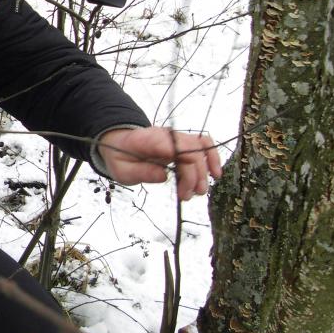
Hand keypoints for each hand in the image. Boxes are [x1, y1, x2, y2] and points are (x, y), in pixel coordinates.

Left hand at [97, 127, 222, 200]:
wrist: (119, 144)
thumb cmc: (120, 157)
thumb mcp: (121, 170)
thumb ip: (141, 172)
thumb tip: (163, 176)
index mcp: (149, 140)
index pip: (173, 147)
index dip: (185, 166)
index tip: (184, 189)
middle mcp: (166, 136)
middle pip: (191, 150)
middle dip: (194, 176)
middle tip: (188, 196)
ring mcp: (176, 138)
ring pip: (200, 147)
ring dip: (205, 169)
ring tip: (199, 191)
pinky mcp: (182, 143)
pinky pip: (202, 145)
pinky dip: (211, 158)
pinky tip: (214, 174)